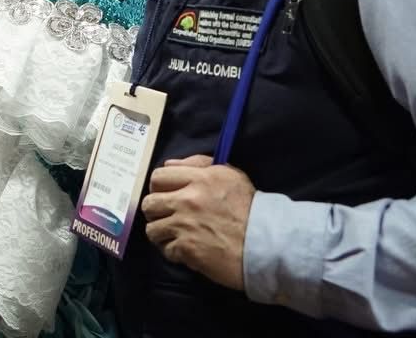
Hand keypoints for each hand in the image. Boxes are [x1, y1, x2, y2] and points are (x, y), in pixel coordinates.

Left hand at [141, 154, 254, 290]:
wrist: (266, 244)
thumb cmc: (249, 208)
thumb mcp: (230, 175)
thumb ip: (198, 164)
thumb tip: (169, 164)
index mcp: (198, 179)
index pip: (158, 176)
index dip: (158, 186)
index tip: (165, 195)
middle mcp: (187, 200)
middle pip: (149, 203)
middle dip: (155, 211)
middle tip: (167, 216)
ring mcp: (185, 226)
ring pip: (152, 229)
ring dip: (162, 233)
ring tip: (174, 235)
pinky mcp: (187, 249)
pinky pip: (165, 249)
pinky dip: (173, 251)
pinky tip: (185, 250)